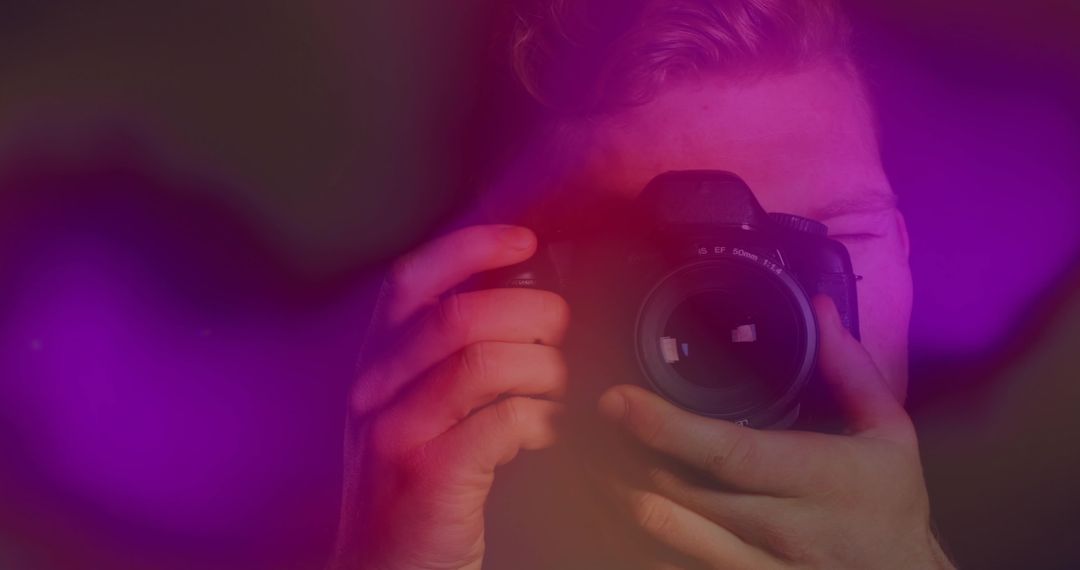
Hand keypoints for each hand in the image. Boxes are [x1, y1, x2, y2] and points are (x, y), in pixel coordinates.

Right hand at [330, 225, 570, 569]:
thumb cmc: (414, 485)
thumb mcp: (416, 411)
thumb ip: (450, 361)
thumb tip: (526, 308)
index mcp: (377, 365)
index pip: (411, 281)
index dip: (469, 248)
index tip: (524, 241)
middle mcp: (376, 390)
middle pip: (458, 316)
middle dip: (529, 312)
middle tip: (560, 331)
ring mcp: (397, 433)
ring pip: (481, 363)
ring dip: (541, 367)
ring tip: (557, 386)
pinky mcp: (428, 477)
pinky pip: (499, 423)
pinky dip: (538, 419)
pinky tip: (545, 430)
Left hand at [593, 295, 953, 568]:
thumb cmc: (888, 507)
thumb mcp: (889, 435)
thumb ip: (853, 371)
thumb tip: (824, 312)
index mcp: (818, 478)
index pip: (728, 452)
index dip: (664, 427)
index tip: (619, 400)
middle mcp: (784, 527)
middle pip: (678, 489)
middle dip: (623, 452)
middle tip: (590, 419)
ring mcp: (758, 566)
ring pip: (663, 529)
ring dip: (618, 490)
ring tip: (592, 455)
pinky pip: (670, 560)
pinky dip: (636, 530)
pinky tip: (621, 500)